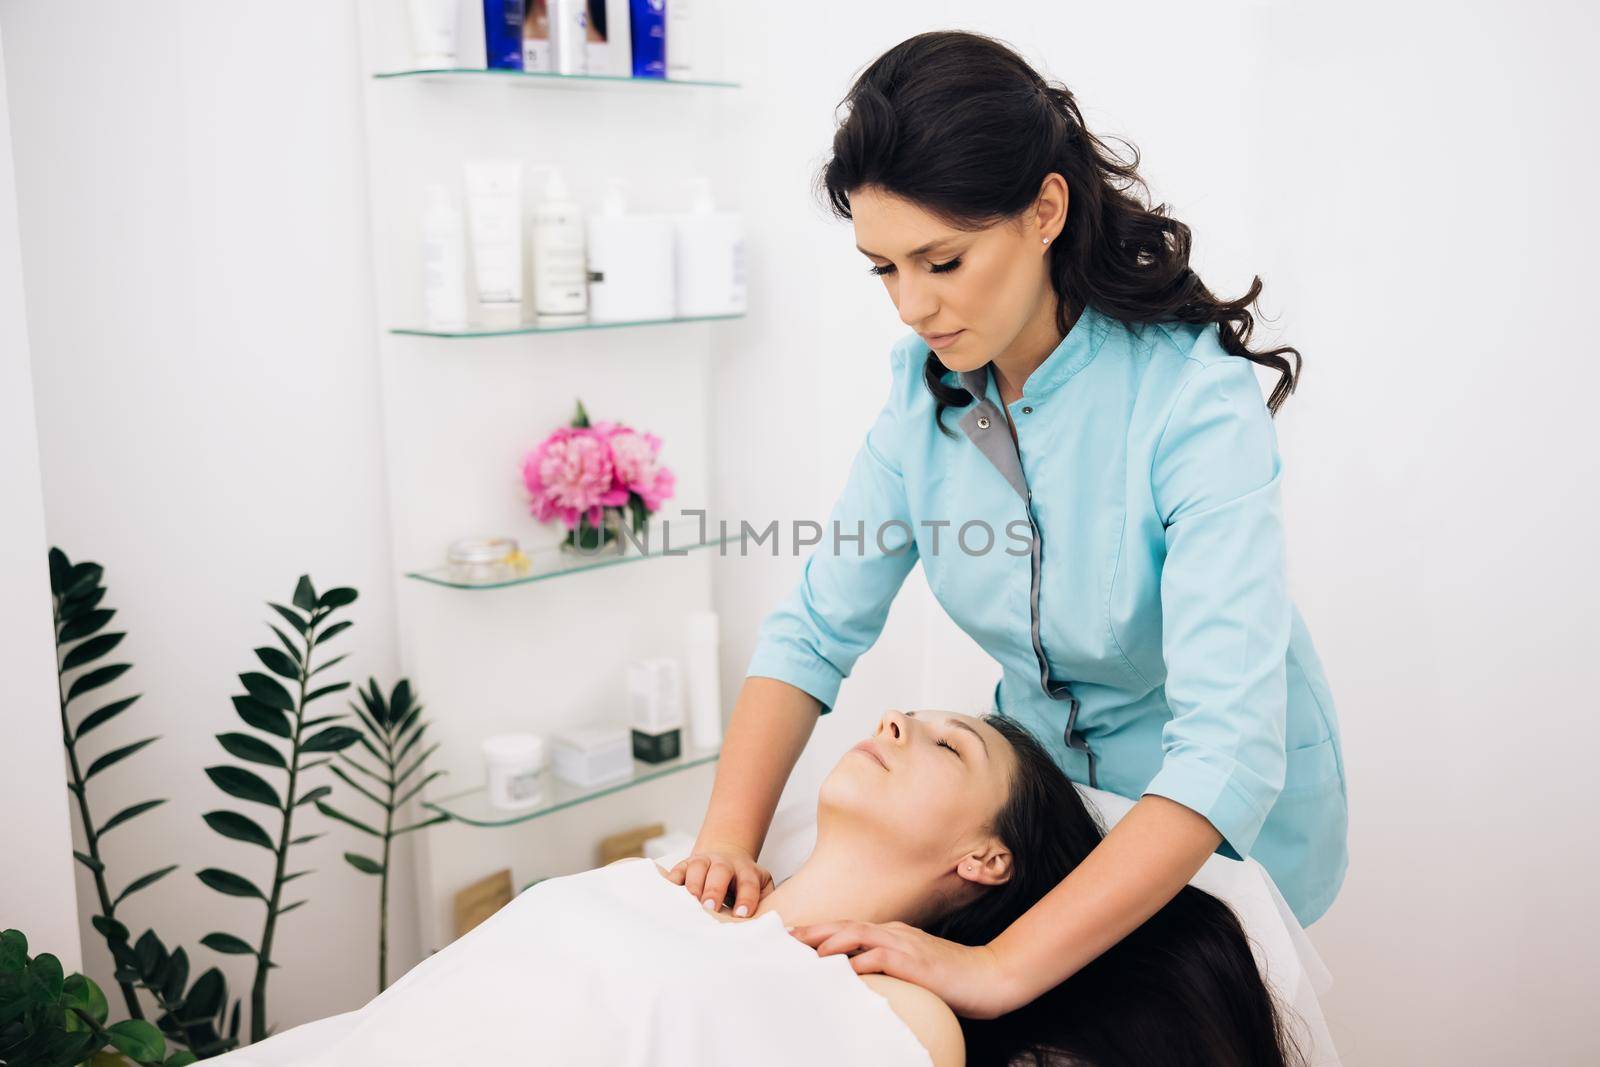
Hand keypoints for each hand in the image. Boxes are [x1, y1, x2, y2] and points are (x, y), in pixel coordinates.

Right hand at [666, 842, 774, 917]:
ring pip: (697, 867)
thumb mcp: (761, 888)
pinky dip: (671, 882)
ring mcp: (703, 862)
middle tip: (710, 908)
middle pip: (720, 871)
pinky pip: (676, 871)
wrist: (727, 858)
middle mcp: (724, 864)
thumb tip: (767, 926)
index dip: (746, 897)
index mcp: (746, 871)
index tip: (741, 914)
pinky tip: (668, 896)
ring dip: (693, 885)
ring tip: (690, 902)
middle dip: (714, 889)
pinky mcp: (684, 866)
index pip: (749, 883)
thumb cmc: (744, 883)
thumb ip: (765, 904)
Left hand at [788, 920, 1017, 1019]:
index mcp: (893, 934)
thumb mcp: (914, 967)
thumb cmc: (953, 976)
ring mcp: (905, 944)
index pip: (849, 929)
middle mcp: (895, 933)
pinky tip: (841, 969)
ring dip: (828, 942)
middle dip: (814, 932)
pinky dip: (859, 961)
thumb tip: (861, 975)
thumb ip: (889, 966)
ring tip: (802, 950)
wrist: (990, 975)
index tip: (794, 938)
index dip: (820, 932)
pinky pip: (880, 958)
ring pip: (858, 936)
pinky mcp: (915, 962)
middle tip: (785, 939)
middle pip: (846, 926)